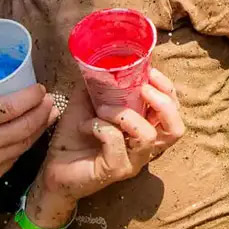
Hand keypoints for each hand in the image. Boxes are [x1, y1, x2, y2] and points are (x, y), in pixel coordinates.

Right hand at [0, 83, 57, 210]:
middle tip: (50, 99)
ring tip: (49, 113)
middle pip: (25, 125)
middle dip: (43, 110)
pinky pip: (16, 157)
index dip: (30, 96)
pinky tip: (32, 132)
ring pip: (25, 143)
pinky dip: (27, 142)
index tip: (40, 88)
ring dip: (41, 126)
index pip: (9, 107)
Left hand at [38, 69, 184, 204]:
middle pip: (176, 129)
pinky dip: (101, 126)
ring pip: (148, 135)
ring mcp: (133, 161)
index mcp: (144, 129)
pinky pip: (116, 141)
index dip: (168, 90)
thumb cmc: (74, 137)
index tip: (150, 72)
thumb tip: (105, 59)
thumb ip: (101, 85)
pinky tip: (85, 125)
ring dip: (125, 114)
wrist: (53, 168)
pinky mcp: (116, 170)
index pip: (173, 111)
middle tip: (142, 88)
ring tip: (103, 108)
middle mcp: (145, 147)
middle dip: (163, 102)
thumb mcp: (88, 103)